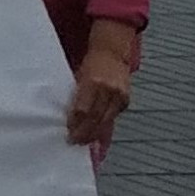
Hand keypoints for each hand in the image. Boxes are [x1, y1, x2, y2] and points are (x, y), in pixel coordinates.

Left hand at [66, 22, 139, 146]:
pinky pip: (114, 117)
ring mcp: (119, 95)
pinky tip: (98, 134)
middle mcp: (108, 90)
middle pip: (95, 118)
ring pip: (106, 121)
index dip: (75, 123)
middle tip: (75, 142)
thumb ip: (76, 96)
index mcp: (92, 82)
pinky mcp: (126, 100)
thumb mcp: (79, 76)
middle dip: (84, 133)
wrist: (112, 53)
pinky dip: (105, 127)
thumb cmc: (91, 64)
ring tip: (85, 142)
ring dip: (95, 134)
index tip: (68, 133)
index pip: (82, 109)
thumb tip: (69, 117)